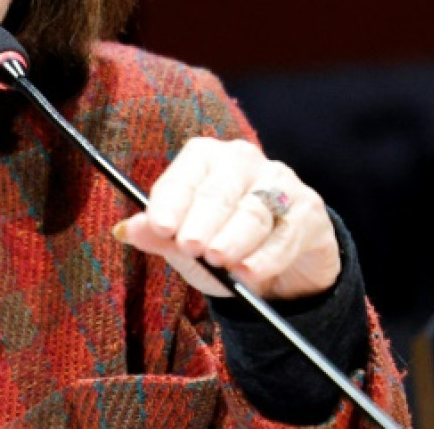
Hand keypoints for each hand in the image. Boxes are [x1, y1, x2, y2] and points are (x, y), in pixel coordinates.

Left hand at [112, 137, 340, 299]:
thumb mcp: (184, 245)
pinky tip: (250, 272)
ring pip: (255, 209)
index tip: (160, 227)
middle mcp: (242, 160)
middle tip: (190, 246)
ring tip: (219, 261)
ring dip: (234, 237)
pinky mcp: (309, 209)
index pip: (185, 174)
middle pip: (220, 189)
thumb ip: (158, 236)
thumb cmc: (221, 246)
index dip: (171, 201)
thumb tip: (124, 230)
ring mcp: (279, 181)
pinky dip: (267, 255)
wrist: (279, 269)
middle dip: (202, 219)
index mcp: (205, 159)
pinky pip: (287, 232)